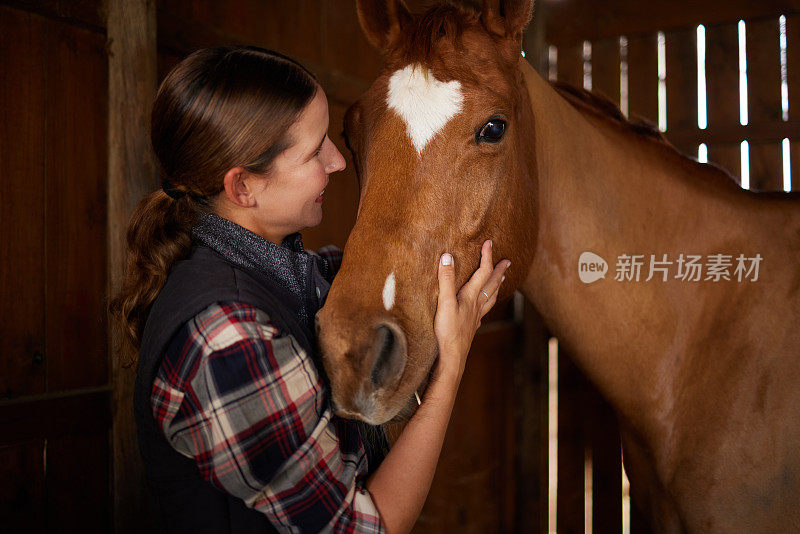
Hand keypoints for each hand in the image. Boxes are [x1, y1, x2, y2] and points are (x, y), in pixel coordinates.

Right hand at [432, 239, 510, 383]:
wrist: (453, 356)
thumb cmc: (448, 331)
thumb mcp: (444, 302)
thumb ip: (446, 279)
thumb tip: (448, 256)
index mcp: (471, 297)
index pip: (483, 272)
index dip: (487, 256)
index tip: (489, 242)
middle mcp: (477, 305)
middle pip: (492, 284)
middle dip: (499, 271)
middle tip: (508, 261)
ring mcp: (476, 317)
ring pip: (491, 298)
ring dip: (498, 286)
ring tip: (503, 280)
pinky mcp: (472, 326)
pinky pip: (484, 311)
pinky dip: (487, 304)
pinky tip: (485, 307)